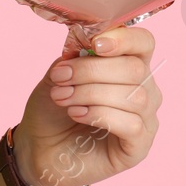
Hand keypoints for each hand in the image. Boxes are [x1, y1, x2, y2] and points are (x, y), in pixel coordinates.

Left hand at [13, 23, 160, 185]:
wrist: (40, 146)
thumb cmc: (53, 109)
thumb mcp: (58, 74)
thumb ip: (76, 57)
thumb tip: (89, 44)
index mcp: (128, 65)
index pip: (144, 42)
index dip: (124, 39)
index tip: (94, 44)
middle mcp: (145, 91)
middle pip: (135, 68)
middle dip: (91, 70)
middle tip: (61, 78)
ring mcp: (146, 120)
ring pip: (133, 96)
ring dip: (90, 94)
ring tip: (63, 98)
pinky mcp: (139, 147)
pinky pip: (132, 124)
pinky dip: (99, 115)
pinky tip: (77, 114)